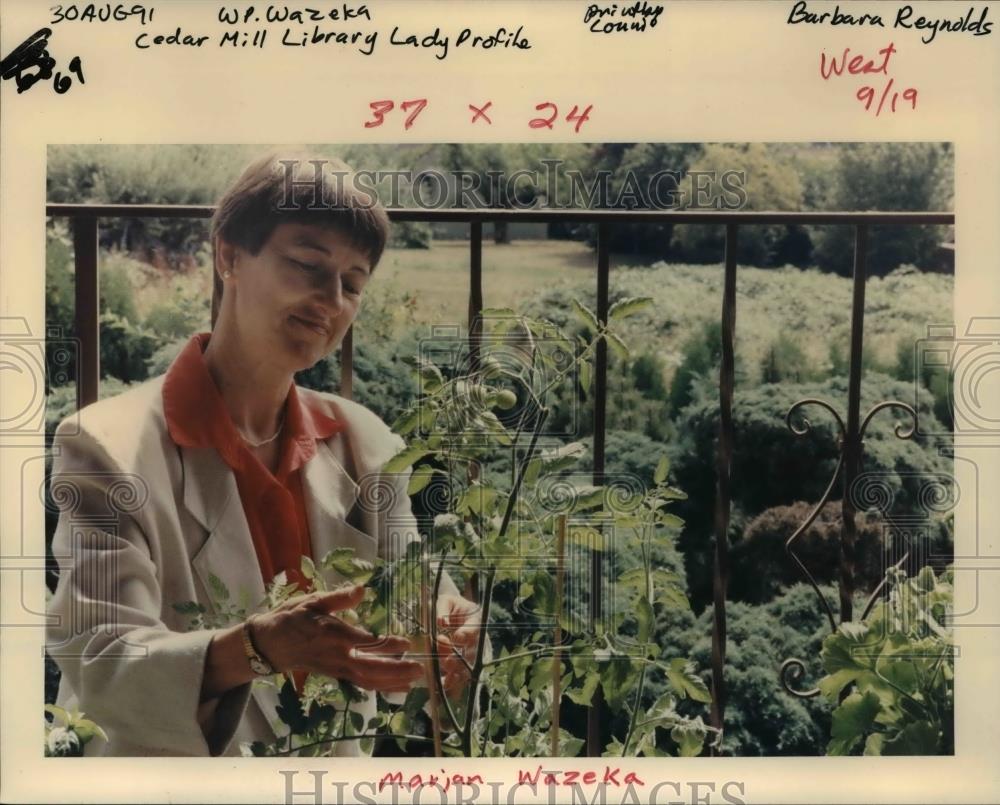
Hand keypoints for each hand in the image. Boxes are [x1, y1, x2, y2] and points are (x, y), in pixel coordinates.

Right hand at [251, 585, 422, 693]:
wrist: (271, 644)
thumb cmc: (293, 617)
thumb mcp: (313, 601)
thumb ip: (339, 598)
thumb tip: (362, 589)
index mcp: (332, 635)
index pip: (364, 643)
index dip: (387, 645)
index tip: (407, 643)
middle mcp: (337, 656)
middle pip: (370, 668)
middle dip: (396, 670)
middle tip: (420, 668)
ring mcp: (337, 668)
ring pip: (367, 680)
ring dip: (392, 681)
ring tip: (415, 679)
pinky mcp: (337, 674)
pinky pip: (362, 683)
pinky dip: (381, 686)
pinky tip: (399, 685)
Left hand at [432, 593, 481, 697]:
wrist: (451, 613)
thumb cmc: (448, 606)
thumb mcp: (445, 601)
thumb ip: (442, 609)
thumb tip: (441, 623)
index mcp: (475, 618)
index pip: (473, 628)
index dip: (466, 634)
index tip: (456, 638)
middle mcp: (477, 637)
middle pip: (472, 651)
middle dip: (460, 658)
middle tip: (447, 662)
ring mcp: (472, 650)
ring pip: (468, 665)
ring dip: (458, 674)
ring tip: (447, 681)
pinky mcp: (465, 662)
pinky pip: (462, 674)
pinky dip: (455, 683)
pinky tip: (446, 687)